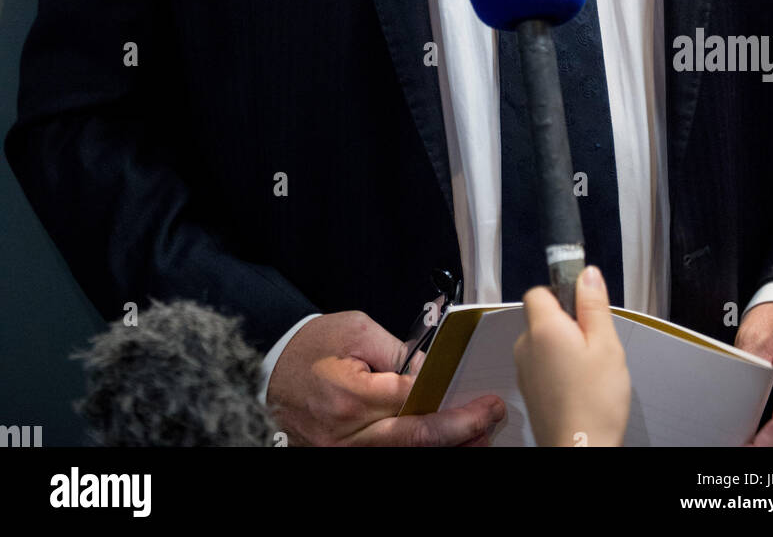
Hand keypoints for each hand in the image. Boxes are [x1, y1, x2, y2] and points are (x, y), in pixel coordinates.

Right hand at [266, 310, 505, 445]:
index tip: (482, 399)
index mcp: (349, 394)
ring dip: (444, 447)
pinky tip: (443, 443)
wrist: (269, 370)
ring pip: (403, 455)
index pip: (413, 402)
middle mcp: (345, 433)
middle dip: (458, 431)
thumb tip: (430, 372)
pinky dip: (417, 449)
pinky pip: (385, 455)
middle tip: (489, 419)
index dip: (451, 402)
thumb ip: (397, 351)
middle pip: (413, 439)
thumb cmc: (310, 345)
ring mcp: (342, 452)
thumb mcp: (356, 330)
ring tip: (476, 436)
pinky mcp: (341, 457)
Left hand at [513, 265, 630, 446]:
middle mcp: (526, 346)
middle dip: (568, 323)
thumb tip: (587, 274)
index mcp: (543, 328)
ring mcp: (524, 369)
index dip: (563, 292)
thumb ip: (594, 305)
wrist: (580, 450)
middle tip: (594, 343)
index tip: (584, 304)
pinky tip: (579, 385)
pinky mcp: (529, 389)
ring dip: (563, 346)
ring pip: (543, 341)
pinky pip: (541, 364)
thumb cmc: (594, 405)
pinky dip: (557, 367)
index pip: (540, 290)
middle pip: (543, 316)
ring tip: (589, 369)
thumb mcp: (607, 345)